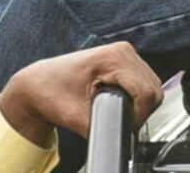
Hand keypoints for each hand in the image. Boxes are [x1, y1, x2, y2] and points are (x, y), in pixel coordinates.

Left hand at [0, 41, 163, 147]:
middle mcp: (123, 51)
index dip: (138, 116)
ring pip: (152, 86)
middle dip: (141, 112)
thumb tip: (114, 140)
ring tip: (118, 113)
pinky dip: (138, 96)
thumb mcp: (72, 115)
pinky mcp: (124, 61)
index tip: (124, 128)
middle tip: (120, 124)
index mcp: (114, 57)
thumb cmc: (49, 93)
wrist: (37, 84)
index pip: (145, 92)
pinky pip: (144, 82)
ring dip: (141, 104)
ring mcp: (125, 53)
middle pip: (153, 89)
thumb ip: (98, 128)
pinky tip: (121, 102)